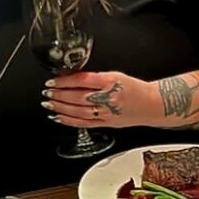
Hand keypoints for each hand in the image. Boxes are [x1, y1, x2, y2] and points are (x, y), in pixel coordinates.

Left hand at [42, 71, 160, 127]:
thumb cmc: (133, 88)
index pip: (82, 80)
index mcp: (110, 82)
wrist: (151, 104)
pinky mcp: (106, 123)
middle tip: (47, 92)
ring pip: (79, 111)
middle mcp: (108, 98)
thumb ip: (93, 77)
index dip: (64, 81)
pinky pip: (84, 123)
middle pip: (78, 97)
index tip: (52, 81)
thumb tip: (70, 77)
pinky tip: (58, 117)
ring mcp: (106, 113)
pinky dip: (69, 121)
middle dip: (59, 95)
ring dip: (61, 108)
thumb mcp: (115, 75)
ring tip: (49, 104)